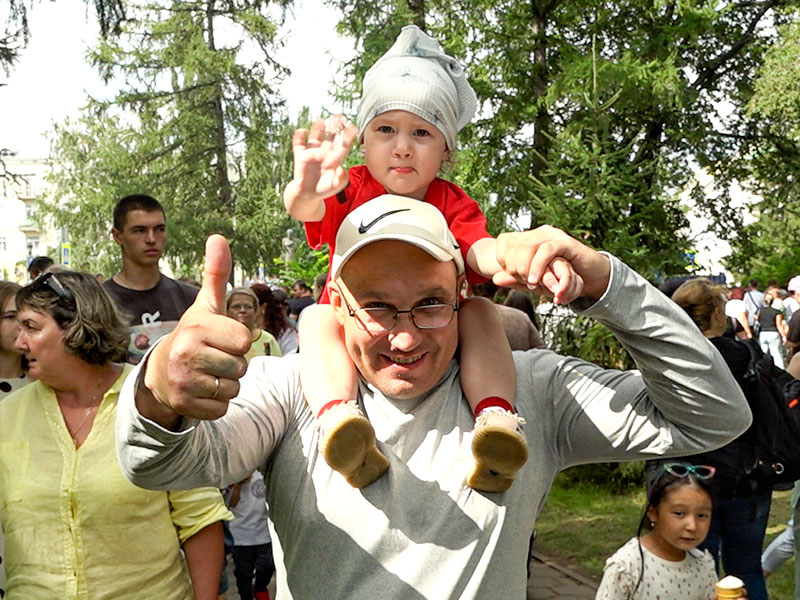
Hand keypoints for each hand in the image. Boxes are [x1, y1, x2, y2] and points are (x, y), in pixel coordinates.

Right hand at [139, 235, 250, 425]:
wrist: (161, 372)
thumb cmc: (194, 335)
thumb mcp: (206, 305)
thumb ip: (216, 273)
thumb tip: (218, 237)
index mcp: (196, 328)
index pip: (245, 340)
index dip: (238, 341)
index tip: (220, 338)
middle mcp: (186, 354)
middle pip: (242, 366)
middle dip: (234, 364)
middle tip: (213, 357)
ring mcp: (183, 382)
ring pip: (234, 388)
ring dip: (227, 383)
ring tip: (208, 372)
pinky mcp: (185, 406)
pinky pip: (222, 408)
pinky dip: (217, 402)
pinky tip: (202, 390)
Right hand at [284, 116, 358, 211]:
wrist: (308, 194)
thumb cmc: (324, 189)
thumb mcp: (336, 186)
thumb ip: (342, 179)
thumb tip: (341, 168)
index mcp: (335, 158)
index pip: (343, 145)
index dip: (348, 136)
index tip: (354, 128)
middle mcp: (324, 152)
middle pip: (330, 137)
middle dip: (335, 127)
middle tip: (340, 117)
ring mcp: (312, 153)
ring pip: (316, 137)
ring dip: (318, 129)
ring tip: (321, 121)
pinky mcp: (300, 155)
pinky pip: (299, 144)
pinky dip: (299, 136)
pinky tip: (302, 131)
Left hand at [491, 226, 610, 302]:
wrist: (591, 275)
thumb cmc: (561, 277)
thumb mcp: (534, 280)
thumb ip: (515, 279)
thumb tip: (494, 279)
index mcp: (529, 238)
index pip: (504, 242)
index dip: (502, 260)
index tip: (510, 275)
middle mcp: (539, 233)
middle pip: (514, 244)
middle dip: (513, 266)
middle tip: (522, 282)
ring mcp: (553, 236)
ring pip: (528, 245)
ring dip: (525, 267)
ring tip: (529, 283)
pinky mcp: (566, 243)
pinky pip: (547, 249)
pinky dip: (538, 265)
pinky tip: (536, 279)